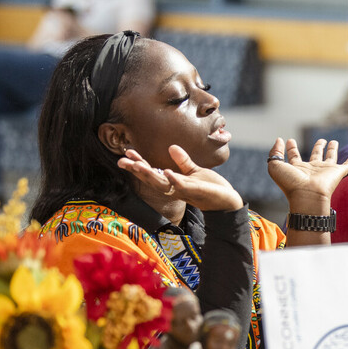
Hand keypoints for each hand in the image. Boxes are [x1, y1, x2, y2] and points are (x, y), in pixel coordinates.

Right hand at [118, 146, 243, 212]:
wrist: (226, 201)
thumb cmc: (210, 187)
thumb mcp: (194, 171)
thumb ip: (183, 161)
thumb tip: (171, 147)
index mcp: (172, 182)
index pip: (152, 171)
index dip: (139, 162)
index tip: (127, 152)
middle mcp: (174, 188)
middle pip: (151, 179)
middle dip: (136, 170)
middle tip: (121, 161)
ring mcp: (183, 190)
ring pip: (162, 183)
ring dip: (149, 174)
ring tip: (137, 165)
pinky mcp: (194, 191)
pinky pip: (181, 186)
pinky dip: (173, 179)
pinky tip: (166, 171)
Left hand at [266, 137, 347, 214]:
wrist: (307, 195)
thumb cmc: (290, 183)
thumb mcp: (275, 166)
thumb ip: (275, 152)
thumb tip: (280, 140)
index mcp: (297, 169)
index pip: (294, 156)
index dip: (291, 148)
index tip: (289, 141)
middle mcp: (312, 170)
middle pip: (315, 156)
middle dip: (318, 147)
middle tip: (320, 140)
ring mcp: (325, 171)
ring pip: (330, 157)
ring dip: (332, 150)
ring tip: (333, 142)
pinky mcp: (337, 173)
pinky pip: (346, 166)